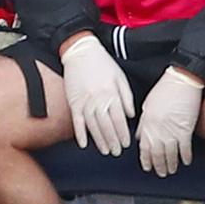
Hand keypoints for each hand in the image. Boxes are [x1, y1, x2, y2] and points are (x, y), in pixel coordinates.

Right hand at [61, 32, 134, 155]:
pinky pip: (77, 120)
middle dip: (113, 140)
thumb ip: (126, 96)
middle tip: (117, 152)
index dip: (123, 133)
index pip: (119, 119)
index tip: (127, 143)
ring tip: (105, 151)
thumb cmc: (102, 63)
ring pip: (93, 126)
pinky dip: (79, 133)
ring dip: (99, 140)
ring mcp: (85, 101)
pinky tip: (83, 143)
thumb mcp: (120, 76)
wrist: (81, 52)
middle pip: (107, 125)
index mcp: (112, 94)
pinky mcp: (73, 101)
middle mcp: (99, 100)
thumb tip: (131, 114)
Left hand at [136, 66, 203, 177]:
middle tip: (160, 173)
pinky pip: (185, 148)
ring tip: (171, 170)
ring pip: (170, 154)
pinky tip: (185, 161)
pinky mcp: (186, 130)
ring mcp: (172, 132)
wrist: (181, 81)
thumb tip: (140, 135)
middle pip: (157, 154)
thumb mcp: (148, 105)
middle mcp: (158, 130)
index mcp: (147, 124)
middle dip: (158, 165)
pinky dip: (185, 157)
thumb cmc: (165, 89)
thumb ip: (144, 123)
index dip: (145, 159)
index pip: (144, 147)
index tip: (147, 166)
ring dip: (170, 164)